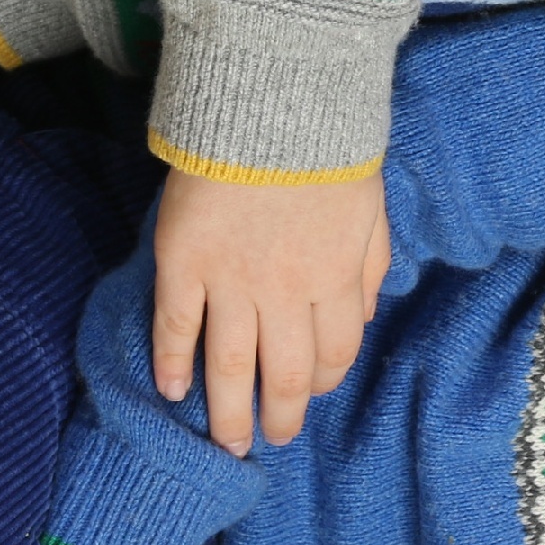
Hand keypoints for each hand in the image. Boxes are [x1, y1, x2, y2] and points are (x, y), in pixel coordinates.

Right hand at [151, 168, 392, 453]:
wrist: (272, 101)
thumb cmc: (328, 147)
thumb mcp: (372, 207)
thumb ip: (371, 267)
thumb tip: (365, 320)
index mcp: (336, 280)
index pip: (333, 353)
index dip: (322, 380)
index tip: (310, 392)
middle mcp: (285, 292)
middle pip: (283, 374)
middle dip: (279, 416)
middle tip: (269, 441)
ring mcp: (230, 281)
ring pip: (229, 364)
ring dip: (228, 411)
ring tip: (226, 442)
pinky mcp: (182, 262)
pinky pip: (176, 324)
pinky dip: (172, 362)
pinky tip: (172, 391)